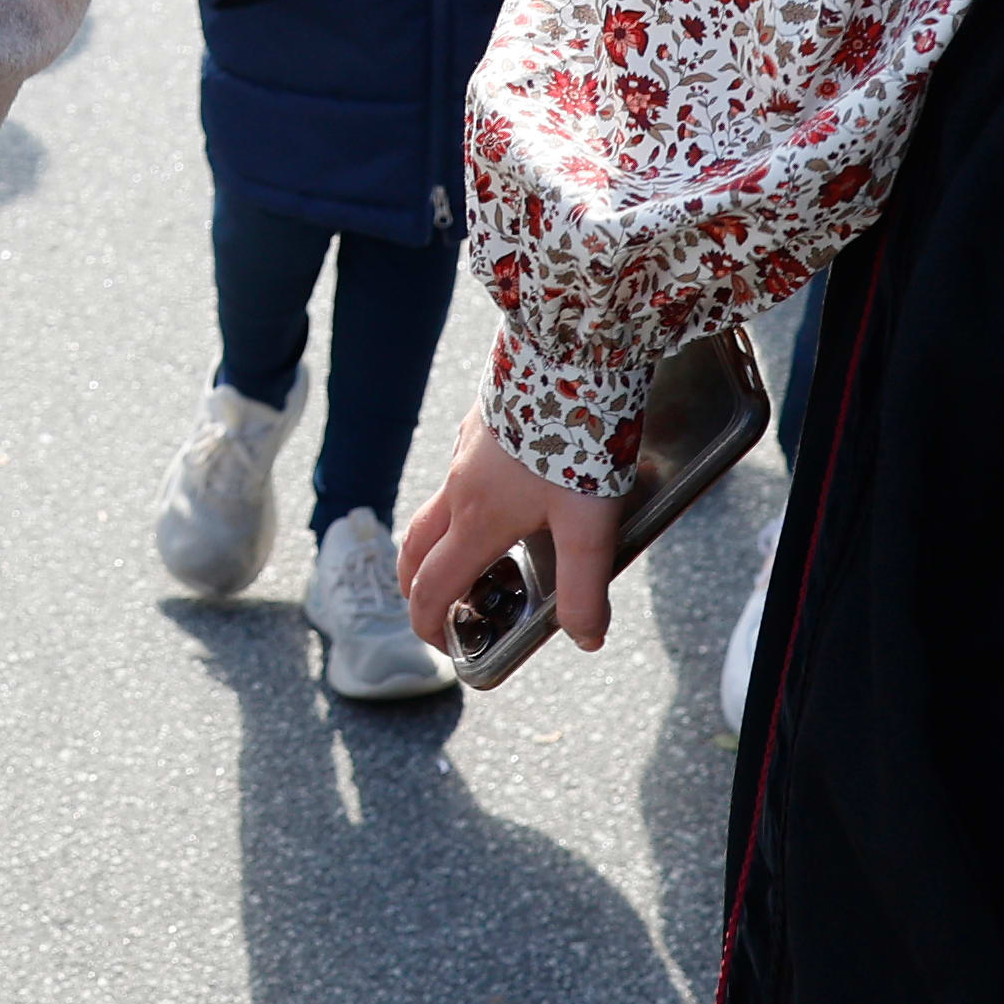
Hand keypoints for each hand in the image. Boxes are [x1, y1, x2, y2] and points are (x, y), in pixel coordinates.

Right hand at [398, 427, 615, 657]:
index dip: (430, 625)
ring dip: (436, 544)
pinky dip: (461, 501)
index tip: (446, 645)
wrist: (567, 358)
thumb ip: (584, 589)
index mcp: (476, 521)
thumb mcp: (589, 526)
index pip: (431, 587)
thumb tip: (584, 640)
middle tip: (439, 610)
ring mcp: (464, 452)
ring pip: (433, 509)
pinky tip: (503, 493)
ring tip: (473, 557)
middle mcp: (459, 489)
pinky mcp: (479, 424)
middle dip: (417, 588)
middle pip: (414, 549)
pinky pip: (456, 472)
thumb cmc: (577, 441)